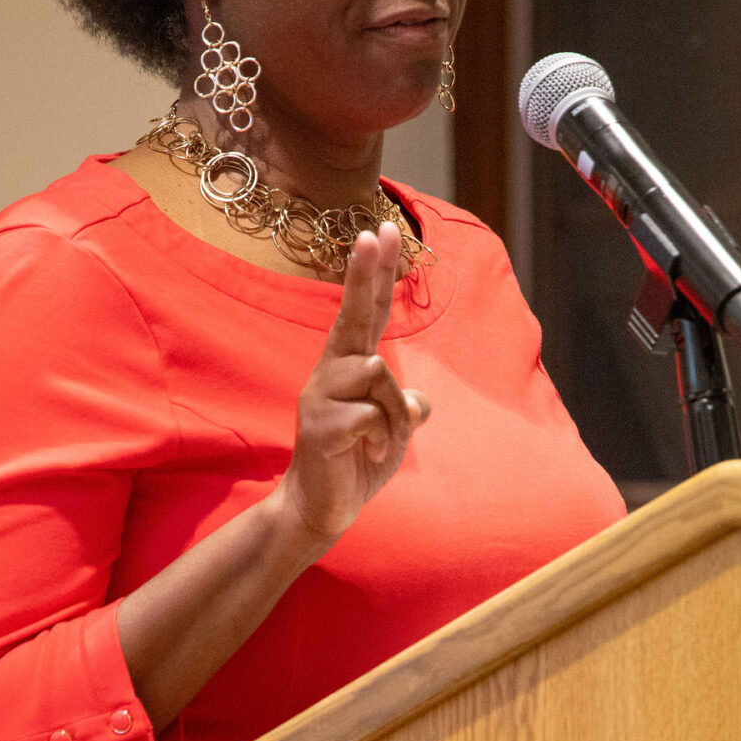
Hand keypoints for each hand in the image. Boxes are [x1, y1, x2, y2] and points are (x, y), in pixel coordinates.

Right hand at [274, 223, 431, 550]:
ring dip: (394, 414)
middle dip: (366, 273)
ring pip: (378, 375)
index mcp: (348, 368)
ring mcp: (321, 397)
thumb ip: (404, 409)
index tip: (381, 230)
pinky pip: (373, 417)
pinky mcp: (320, 426)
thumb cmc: (354, 466)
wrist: (319, 510)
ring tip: (380, 443)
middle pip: (353, 315)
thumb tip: (420, 401)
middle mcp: (330, 373)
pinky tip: (369, 457)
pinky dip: (383, 441)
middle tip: (376, 232)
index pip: (366, 312)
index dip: (374, 274)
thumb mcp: (391, 434)